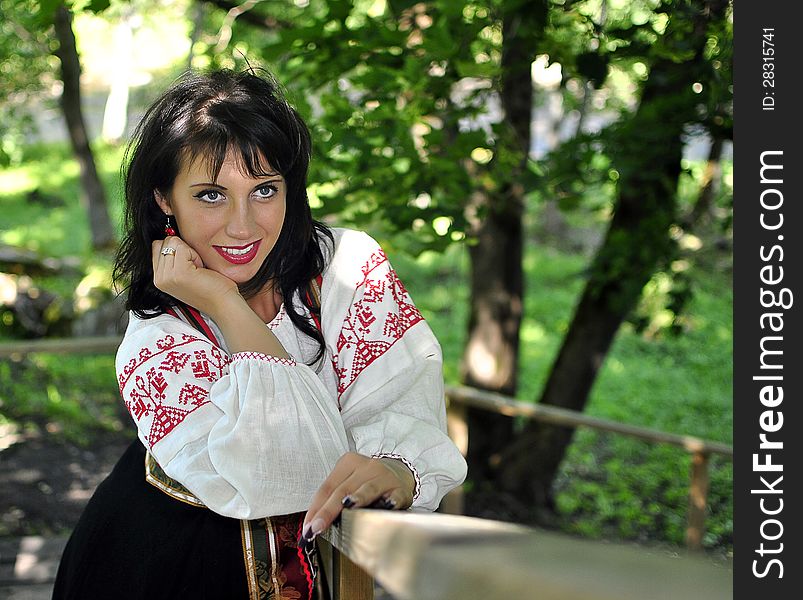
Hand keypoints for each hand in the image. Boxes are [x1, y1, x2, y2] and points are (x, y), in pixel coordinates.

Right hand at [152, 236, 239, 313]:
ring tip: (198, 270)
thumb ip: (173, 258)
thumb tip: (170, 232)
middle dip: (183, 249)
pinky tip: (201, 270)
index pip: (157, 246)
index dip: (176, 249)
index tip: (189, 265)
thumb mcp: (185, 272)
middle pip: (164, 242)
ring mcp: (166, 277)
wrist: (224, 304)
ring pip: (172, 242)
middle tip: (195, 268)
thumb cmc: (211, 286)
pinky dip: (195, 255)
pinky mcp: (178, 273)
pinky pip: (182, 247)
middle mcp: (158, 279)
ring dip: (190, 252)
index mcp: (158, 278)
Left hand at [301, 452, 415, 540]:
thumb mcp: (348, 484)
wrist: (399, 474)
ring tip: (347, 508)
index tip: (307, 527)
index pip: (328, 487)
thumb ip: (332, 500)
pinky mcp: (400, 489)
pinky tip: (388, 506)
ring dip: (357, 499)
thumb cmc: (367, 483)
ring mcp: (384, 476)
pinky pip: (395, 496)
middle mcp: (366, 466)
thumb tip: (312, 525)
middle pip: (343, 490)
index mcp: (348, 463)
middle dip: (328, 510)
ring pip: (367, 489)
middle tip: (317, 528)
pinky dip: (391, 501)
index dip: (316, 508)